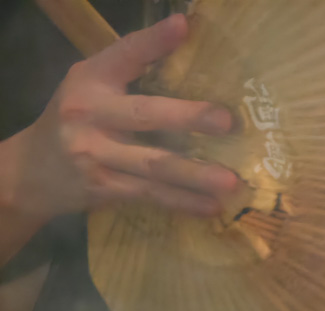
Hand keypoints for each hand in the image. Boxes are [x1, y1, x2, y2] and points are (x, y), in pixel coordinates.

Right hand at [12, 14, 235, 222]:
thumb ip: (127, 74)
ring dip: (194, 175)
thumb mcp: (89, 88)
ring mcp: (95, 154)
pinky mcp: (103, 188)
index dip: (153, 41)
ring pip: (153, 164)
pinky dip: (182, 203)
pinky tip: (210, 207)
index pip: (125, 55)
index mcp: (90, 80)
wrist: (32, 173)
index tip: (183, 27)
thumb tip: (185, 49)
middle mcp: (90, 114)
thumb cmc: (75, 123)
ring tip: (229, 181)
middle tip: (226, 121)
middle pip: (145, 115)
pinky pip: (150, 195)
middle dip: (188, 118)